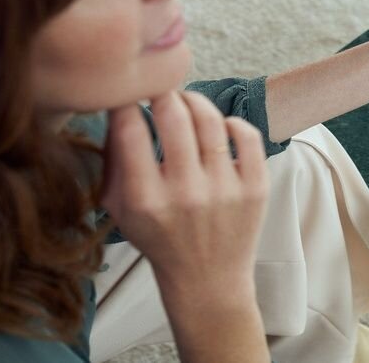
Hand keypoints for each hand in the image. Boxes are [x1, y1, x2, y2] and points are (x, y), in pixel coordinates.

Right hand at [100, 90, 268, 289]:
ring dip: (195, 101)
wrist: (207, 279)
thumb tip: (117, 108)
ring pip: (211, 120)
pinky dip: (231, 121)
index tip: (128, 94)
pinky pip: (247, 135)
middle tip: (160, 89)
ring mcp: (225, 189)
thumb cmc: (160, 238)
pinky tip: (219, 126)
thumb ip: (113, 161)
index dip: (126, 102)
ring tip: (187, 102)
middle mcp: (186, 193)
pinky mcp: (256, 188)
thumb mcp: (120, 209)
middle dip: (163, 92)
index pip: (130, 130)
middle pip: (174, 116)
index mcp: (146, 200)